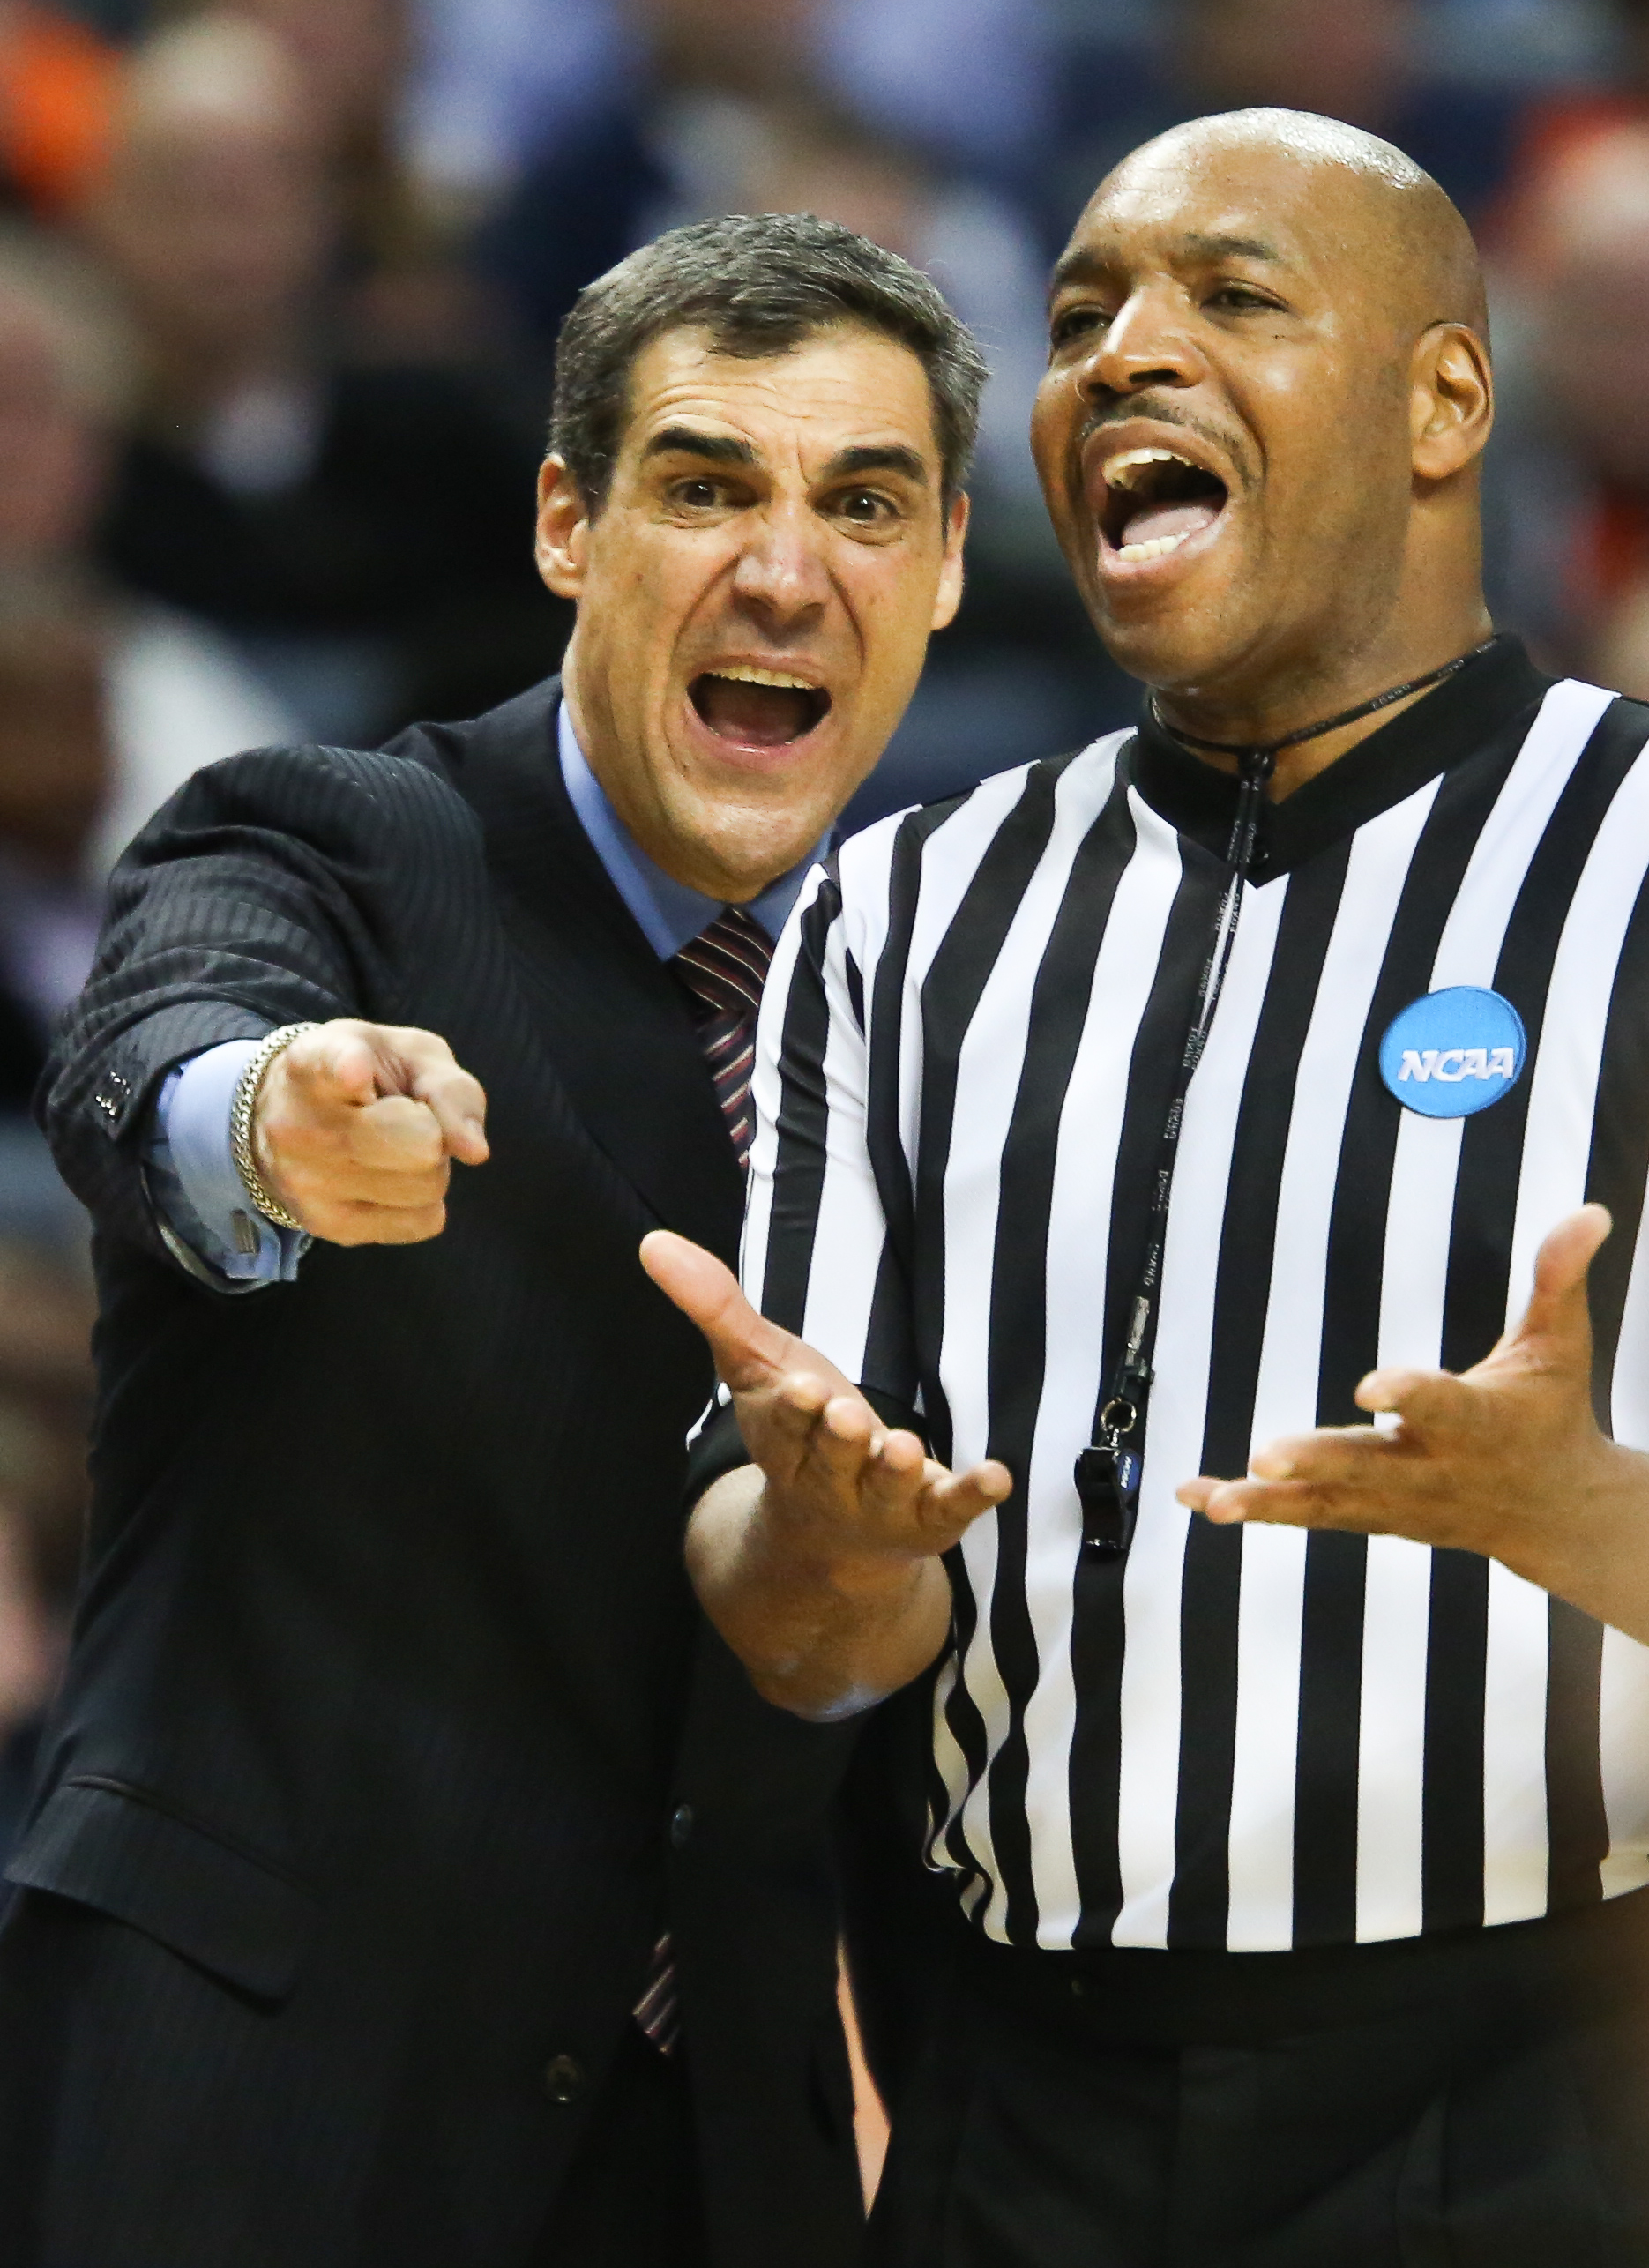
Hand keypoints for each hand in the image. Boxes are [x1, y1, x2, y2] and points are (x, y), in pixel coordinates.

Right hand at [252, 1019, 488, 1244]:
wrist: (286, 1115)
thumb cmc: (367, 1075)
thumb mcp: (411, 1056)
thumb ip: (451, 1090)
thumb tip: (475, 1152)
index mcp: (313, 1063)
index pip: (332, 1067)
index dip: (348, 1068)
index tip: (354, 1072)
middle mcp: (298, 1125)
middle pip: (421, 1144)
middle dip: (434, 1131)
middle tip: (406, 1116)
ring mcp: (306, 1182)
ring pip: (427, 1187)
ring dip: (427, 1167)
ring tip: (390, 1145)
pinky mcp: (327, 1226)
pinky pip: (424, 1222)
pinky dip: (420, 1202)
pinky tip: (383, 1176)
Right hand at [639, 1229, 1009, 1566]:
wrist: (835, 1533)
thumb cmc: (800, 1431)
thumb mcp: (759, 1366)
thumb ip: (716, 1307)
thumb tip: (653, 1242)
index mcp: (785, 1440)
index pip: (783, 1424)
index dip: (791, 1410)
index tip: (798, 1388)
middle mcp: (828, 1479)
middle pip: (832, 1459)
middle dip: (840, 1441)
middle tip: (849, 1418)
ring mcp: (879, 1504)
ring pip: (885, 1489)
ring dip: (896, 1470)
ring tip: (904, 1449)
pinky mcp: (929, 1518)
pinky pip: (952, 1508)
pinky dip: (973, 1494)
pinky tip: (996, 1477)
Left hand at [1177, 1206, 1648, 1630]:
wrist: (1558, 1517)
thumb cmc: (1552, 1414)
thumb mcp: (1561, 1344)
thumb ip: (1559, 1277)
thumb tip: (1590, 1210)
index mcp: (1481, 1423)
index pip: (1444, 1405)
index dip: (1410, 1393)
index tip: (1371, 1385)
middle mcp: (1435, 1470)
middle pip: (1369, 1467)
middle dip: (1318, 1463)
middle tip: (1263, 1456)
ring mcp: (1399, 1503)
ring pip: (1329, 1506)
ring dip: (1268, 1503)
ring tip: (1214, 1499)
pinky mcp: (1372, 1517)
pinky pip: (1308, 1517)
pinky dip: (1256, 1509)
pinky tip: (1198, 1497)